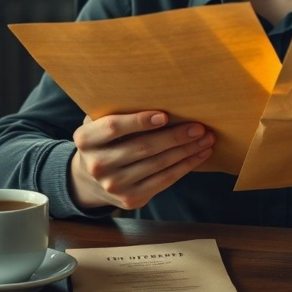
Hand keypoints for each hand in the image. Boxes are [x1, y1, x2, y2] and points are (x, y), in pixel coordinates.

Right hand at [69, 111, 213, 210]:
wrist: (90, 179)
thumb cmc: (105, 139)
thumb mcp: (100, 121)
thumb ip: (119, 109)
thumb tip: (159, 92)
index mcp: (86, 139)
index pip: (113, 127)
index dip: (139, 121)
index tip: (164, 115)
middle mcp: (96, 165)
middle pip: (142, 148)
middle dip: (175, 136)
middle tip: (199, 127)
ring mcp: (113, 185)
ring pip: (158, 165)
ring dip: (186, 151)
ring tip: (206, 139)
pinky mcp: (130, 199)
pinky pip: (164, 181)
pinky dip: (185, 166)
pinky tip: (200, 155)